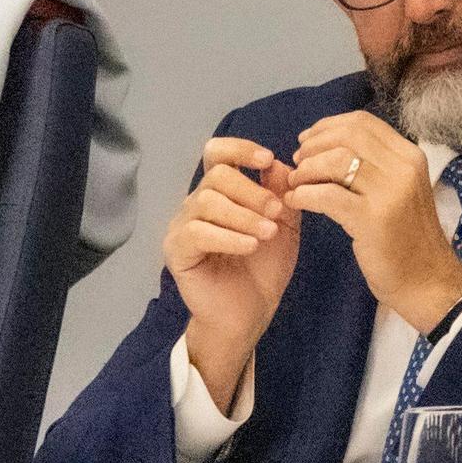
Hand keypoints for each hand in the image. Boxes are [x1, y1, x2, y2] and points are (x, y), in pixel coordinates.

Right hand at [162, 138, 299, 410]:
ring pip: (206, 201)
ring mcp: (183, 226)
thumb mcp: (284, 225)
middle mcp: (197, 202)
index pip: (218, 153)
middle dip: (251, 190)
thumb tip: (280, 162)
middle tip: (277, 212)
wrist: (250, 313)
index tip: (267, 159)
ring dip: (243, 215)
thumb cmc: (264, 267)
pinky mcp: (177, 251)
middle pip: (216, 175)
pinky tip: (250, 246)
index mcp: (222, 191)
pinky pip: (197, 232)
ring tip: (268, 233)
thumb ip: (282, 193)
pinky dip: (228, 236)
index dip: (240, 148)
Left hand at [282, 111, 461, 333]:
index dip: (327, 126)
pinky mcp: (372, 219)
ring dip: (306, 169)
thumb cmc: (407, 236)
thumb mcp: (399, 190)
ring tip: (297, 185)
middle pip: (347, 135)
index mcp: (410, 155)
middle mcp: (403, 167)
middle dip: (313, 145)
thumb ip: (373, 165)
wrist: (426, 280)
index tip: (307, 142)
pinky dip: (304, 194)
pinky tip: (296, 202)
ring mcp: (390, 192)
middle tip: (298, 163)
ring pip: (335, 160)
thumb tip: (326, 143)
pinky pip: (327, 194)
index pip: (362, 122)